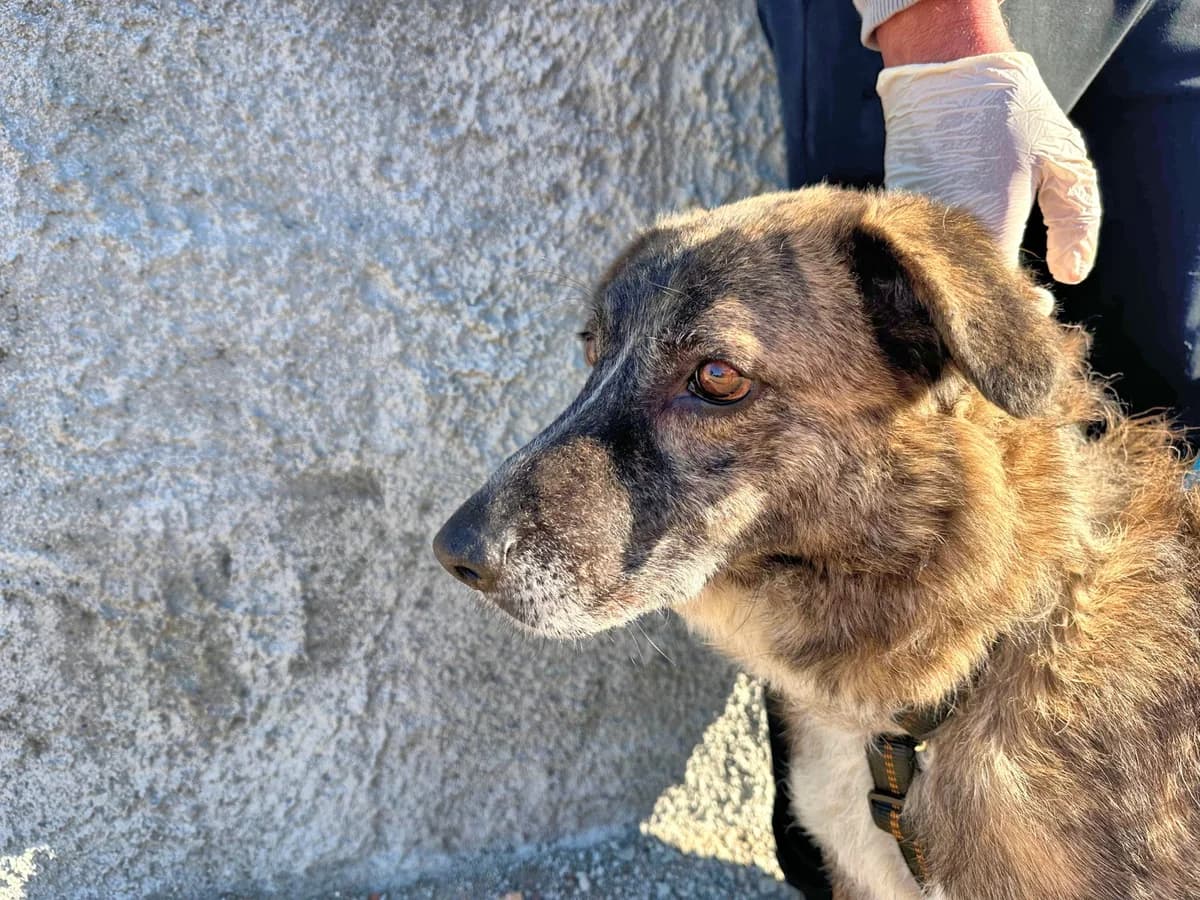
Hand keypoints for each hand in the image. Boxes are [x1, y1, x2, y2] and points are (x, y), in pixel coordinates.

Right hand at [876, 51, 1100, 283]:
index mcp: (991, 230)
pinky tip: (960, 237)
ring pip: (940, 271)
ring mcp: (916, 226)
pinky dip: (940, 251)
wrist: (947, 72)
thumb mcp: (1063, 161)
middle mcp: (946, 236)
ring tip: (988, 260)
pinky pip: (920, 247)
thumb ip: (1075, 223)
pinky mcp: (898, 212)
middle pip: (966, 290)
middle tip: (1016, 288)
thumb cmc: (1014, 112)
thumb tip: (1071, 276)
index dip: (1021, 304)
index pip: (1002, 294)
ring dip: (963, 273)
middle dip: (991, 294)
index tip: (1040, 300)